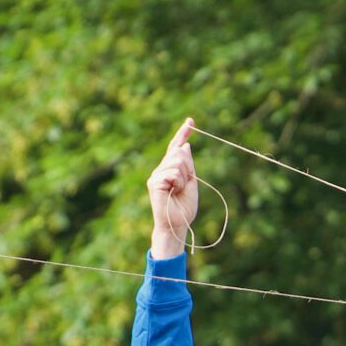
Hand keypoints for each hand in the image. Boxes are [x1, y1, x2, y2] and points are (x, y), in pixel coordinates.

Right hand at [148, 119, 198, 258]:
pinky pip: (173, 173)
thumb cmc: (184, 207)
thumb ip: (188, 165)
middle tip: (184, 186)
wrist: (177, 224)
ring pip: (178, 161)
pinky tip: (173, 192)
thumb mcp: (191, 182)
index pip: (176, 147)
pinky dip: (179, 183)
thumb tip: (186, 145)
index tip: (190, 121)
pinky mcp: (154, 181)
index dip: (183, 133)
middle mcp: (161, 169)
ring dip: (184, 178)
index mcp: (170, 169)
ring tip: (178, 191)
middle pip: (180, 152)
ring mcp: (156, 174)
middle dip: (189, 168)